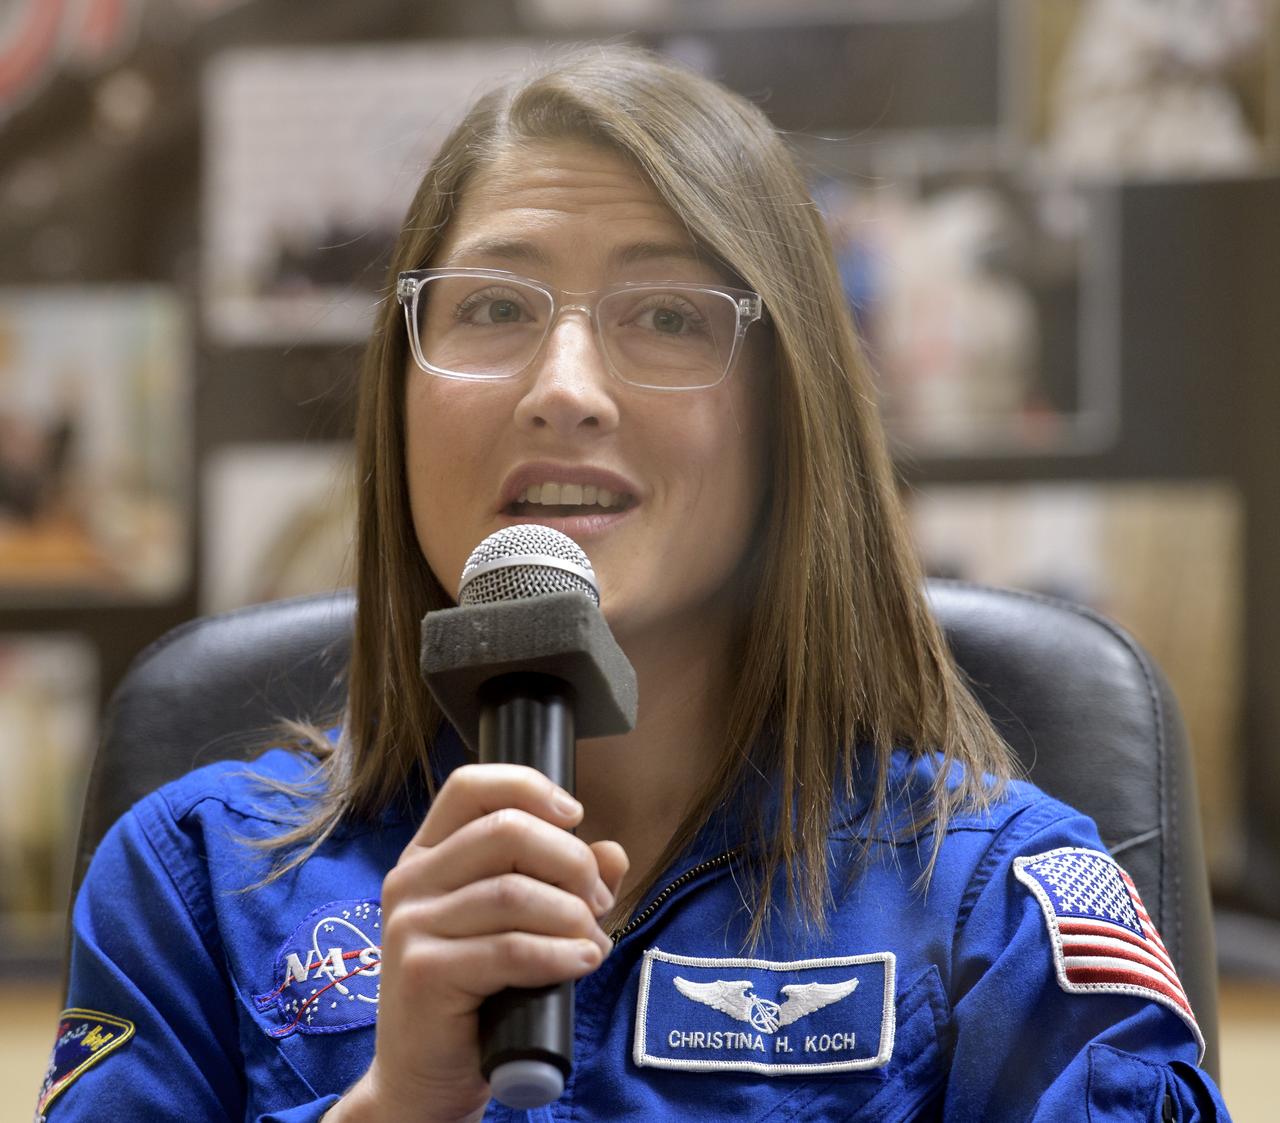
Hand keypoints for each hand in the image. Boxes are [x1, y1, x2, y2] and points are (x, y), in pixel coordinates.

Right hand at [328, 764, 628, 1122]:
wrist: (425, 1074)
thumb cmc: (477, 991)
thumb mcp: (523, 923)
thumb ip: (565, 882)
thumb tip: (612, 852)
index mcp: (428, 852)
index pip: (471, 786)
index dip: (529, 787)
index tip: (575, 816)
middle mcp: (411, 879)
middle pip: (506, 830)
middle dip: (570, 860)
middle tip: (598, 900)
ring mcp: (411, 924)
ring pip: (514, 892)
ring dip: (573, 916)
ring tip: (591, 943)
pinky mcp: (423, 972)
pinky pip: (510, 948)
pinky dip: (560, 953)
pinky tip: (581, 962)